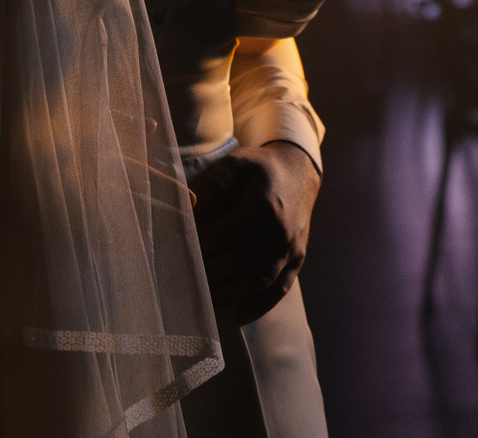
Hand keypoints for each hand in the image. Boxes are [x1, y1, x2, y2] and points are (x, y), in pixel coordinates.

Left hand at [189, 140, 320, 325]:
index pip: (224, 237)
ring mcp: (291, 249)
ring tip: (202, 305)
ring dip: (229, 297)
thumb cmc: (259, 169)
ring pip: (258, 282)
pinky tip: (236, 314)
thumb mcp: (235, 163)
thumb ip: (211, 184)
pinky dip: (258, 306)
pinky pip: (279, 290)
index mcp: (264, 207)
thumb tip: (188, 205)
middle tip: (182, 288)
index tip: (178, 259)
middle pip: (238, 264)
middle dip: (208, 277)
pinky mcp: (298, 260)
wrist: (298, 173)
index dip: (200, 250)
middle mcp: (281, 232)